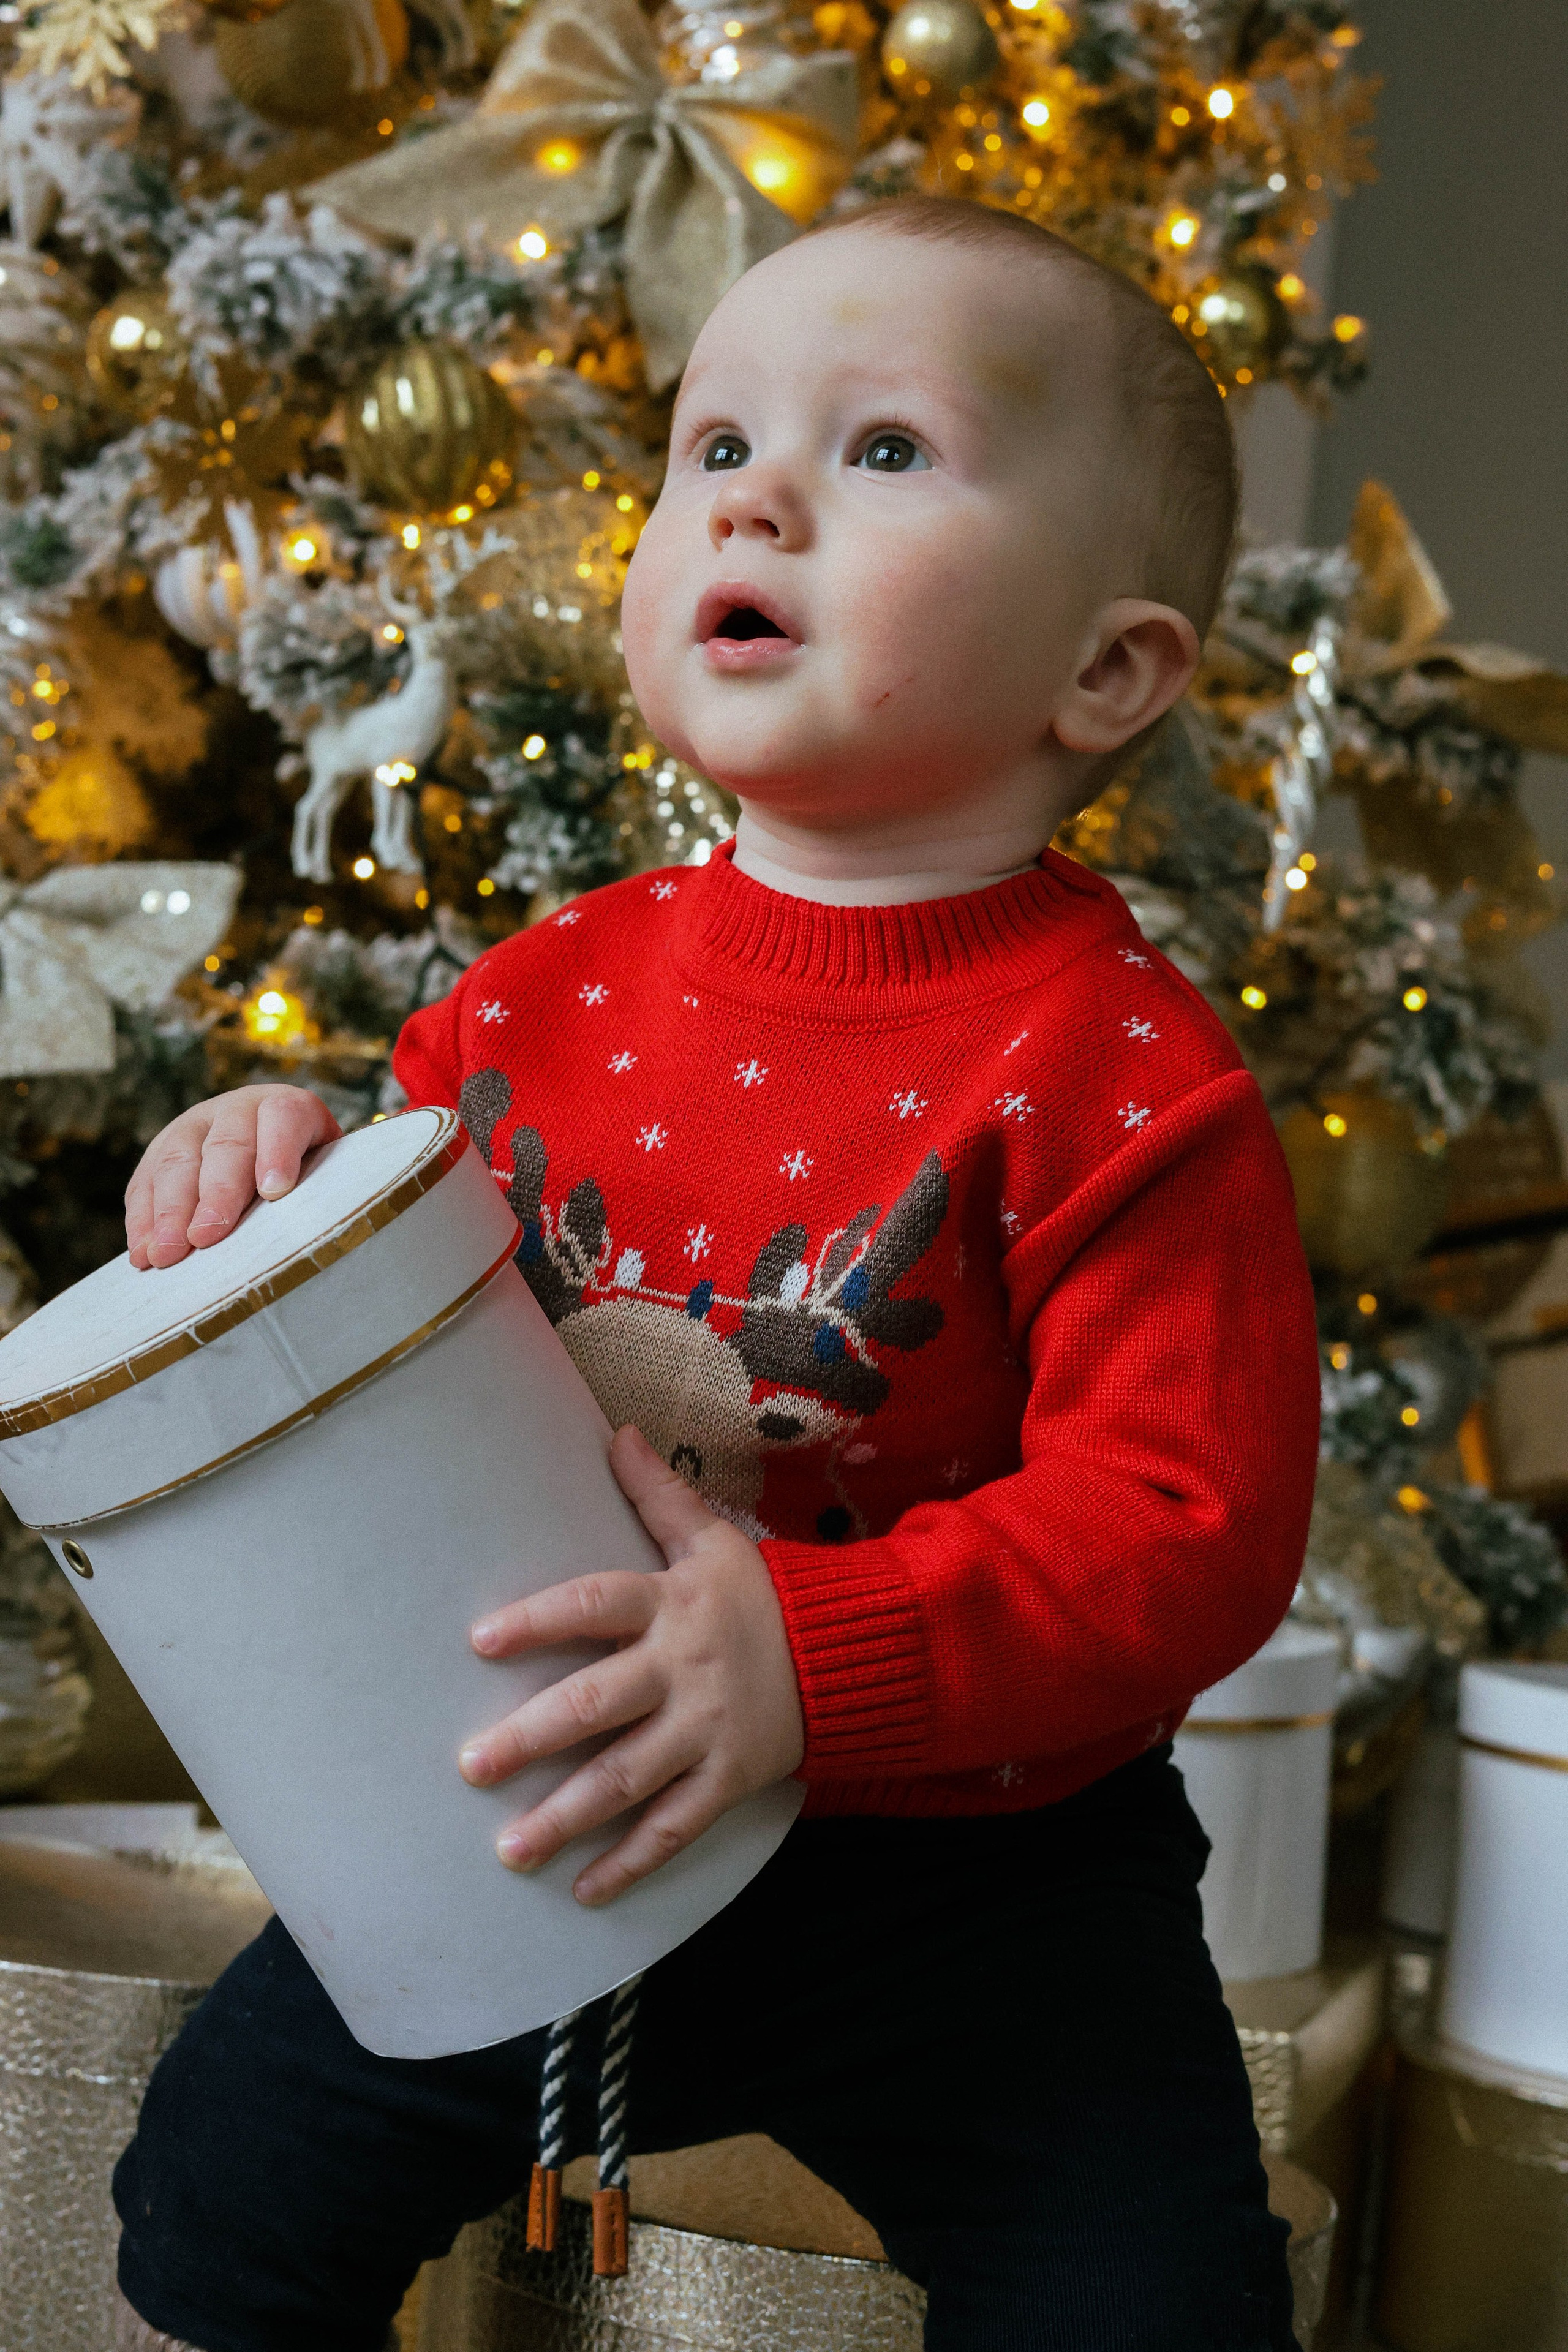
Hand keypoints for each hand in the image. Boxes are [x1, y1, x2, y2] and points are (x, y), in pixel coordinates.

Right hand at [125, 1085, 341, 1269]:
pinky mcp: (160, 1151)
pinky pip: (145, 1182)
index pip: (284, 1117)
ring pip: (177, 1161)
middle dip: (215, 1194)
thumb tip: (323, 1229)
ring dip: (169, 1213)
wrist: (275, 1158)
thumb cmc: (311, 1179)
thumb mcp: (329, 1175)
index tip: (274, 1192)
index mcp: (289, 1108)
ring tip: (166, 1255)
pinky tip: (142, 1252)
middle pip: (226, 1145)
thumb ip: (326, 1191)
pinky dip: (141, 1221)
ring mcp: (194, 1126)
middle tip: (205, 1237)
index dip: (278, 1151)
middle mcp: (238, 1109)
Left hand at [459, 1425, 805, 1905]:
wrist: (847, 1655)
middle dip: (532, 1737)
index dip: (539, 1620)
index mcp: (671, 1604)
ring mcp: (707, 1730)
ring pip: (629, 1778)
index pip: (595, 1605)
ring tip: (510, 1849)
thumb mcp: (713, 1539)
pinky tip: (585, 1892)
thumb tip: (615, 1431)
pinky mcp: (729, 1779)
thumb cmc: (761, 1596)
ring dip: (567, 1817)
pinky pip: (676, 1828)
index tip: (481, 1640)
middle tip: (471, 1765)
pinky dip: (633, 1863)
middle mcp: (683, 1669)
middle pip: (599, 1703)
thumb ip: (659, 1494)